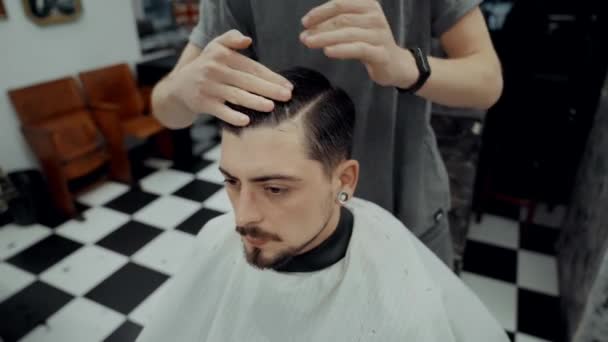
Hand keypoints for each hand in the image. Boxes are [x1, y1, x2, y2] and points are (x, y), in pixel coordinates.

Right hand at [168, 30, 292, 125]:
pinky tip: (246, 121)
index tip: (288, 85)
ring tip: (271, 106)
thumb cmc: (207, 66)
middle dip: (268, 89)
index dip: (271, 76)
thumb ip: (231, 38)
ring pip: (236, 96)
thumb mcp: (215, 46)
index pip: (252, 67)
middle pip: (247, 81)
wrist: (179, 86)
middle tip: (287, 96)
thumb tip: (247, 40)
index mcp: (223, 56)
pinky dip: (232, 116)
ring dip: (254, 101)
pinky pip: (220, 111)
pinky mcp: (203, 103)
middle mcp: (215, 69)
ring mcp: (209, 87)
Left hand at [300, 0, 416, 87]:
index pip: (339, 4)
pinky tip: (328, 51)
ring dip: (325, 38)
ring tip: (309, 43)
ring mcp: (379, 35)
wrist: (394, 63)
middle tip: (304, 37)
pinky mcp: (381, 53)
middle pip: (342, 19)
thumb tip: (308, 28)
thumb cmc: (369, 43)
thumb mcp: (354, 26)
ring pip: (348, 33)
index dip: (320, 12)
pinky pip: (358, 49)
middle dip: (319, 28)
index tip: (305, 23)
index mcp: (368, 5)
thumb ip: (335, 23)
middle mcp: (375, 17)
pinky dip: (341, 49)